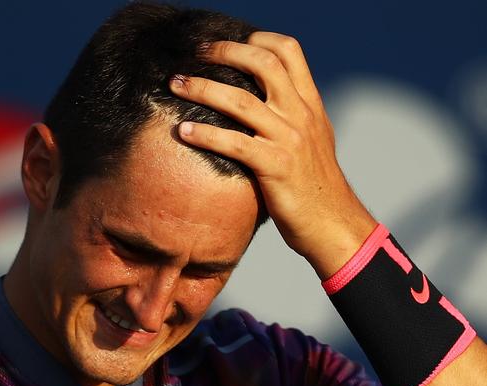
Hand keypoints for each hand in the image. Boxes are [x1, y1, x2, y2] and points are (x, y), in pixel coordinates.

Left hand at [169, 32, 376, 278]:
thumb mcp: (313, 141)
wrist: (332, 223)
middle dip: (225, 52)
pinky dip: (206, 134)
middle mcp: (301, 115)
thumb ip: (293, 117)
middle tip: (195, 53)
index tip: (229, 42)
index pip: (289, 52)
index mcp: (310, 105)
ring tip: (176, 84)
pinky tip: (184, 131)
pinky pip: (234, 144)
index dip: (258, 38)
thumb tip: (266, 103)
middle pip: (263, 64)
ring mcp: (289, 140)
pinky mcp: (275, 167)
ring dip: (203, 88)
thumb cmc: (316, 186)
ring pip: (241, 102)